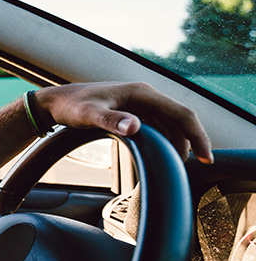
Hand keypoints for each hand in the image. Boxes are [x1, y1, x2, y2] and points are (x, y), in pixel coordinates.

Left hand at [36, 82, 213, 163]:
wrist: (54, 102)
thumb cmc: (70, 106)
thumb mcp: (89, 115)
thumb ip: (111, 120)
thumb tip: (135, 127)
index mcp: (142, 93)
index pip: (182, 113)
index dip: (197, 135)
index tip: (206, 157)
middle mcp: (144, 95)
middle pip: (179, 118)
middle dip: (190, 142)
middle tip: (193, 167)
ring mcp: (138, 103)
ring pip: (168, 123)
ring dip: (177, 142)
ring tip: (177, 164)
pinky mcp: (131, 111)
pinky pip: (156, 126)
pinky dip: (163, 140)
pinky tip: (162, 154)